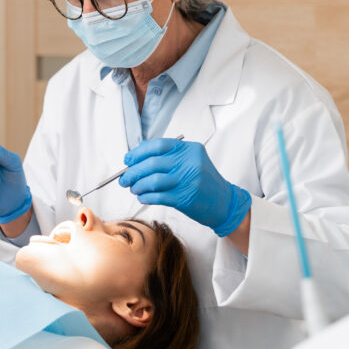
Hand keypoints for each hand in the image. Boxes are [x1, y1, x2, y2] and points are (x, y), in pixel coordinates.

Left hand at [120, 138, 251, 236]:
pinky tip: (143, 197)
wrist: (224, 202)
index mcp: (189, 149)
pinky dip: (147, 197)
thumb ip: (169, 157)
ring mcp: (188, 180)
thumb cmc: (204, 181)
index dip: (139, 153)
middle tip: (124, 178)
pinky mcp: (185, 198)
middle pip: (152, 163)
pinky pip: (159, 196)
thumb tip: (137, 159)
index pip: (158, 146)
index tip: (128, 160)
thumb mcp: (191, 161)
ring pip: (153, 180)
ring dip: (138, 185)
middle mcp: (189, 162)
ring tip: (134, 189)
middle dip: (133, 171)